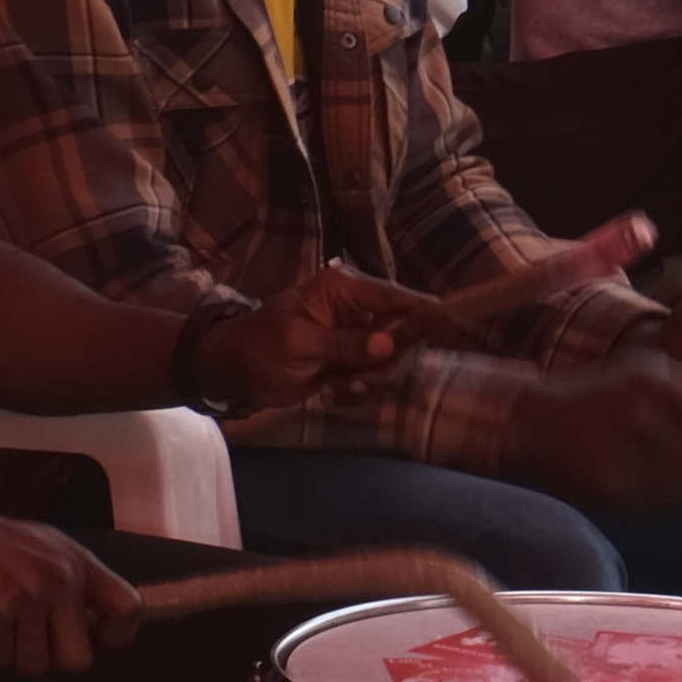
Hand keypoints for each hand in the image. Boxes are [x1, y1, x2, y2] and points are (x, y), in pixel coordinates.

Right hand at [0, 505, 143, 675]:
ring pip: (35, 665)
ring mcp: (27, 599)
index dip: (117, 633)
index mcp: (77, 562)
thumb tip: (97, 624)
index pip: (128, 607)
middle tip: (28, 639)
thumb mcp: (45, 547)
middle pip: (78, 658)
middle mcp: (59, 579)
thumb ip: (74, 582)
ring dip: (12, 654)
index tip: (98, 638)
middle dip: (51, 657)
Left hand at [203, 261, 450, 412]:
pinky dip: (357, 389)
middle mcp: (357, 310)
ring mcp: (355, 337)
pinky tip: (332, 391)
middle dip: (385, 361)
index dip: (423, 313)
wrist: (233, 373)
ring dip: (369, 380)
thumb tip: (389, 344)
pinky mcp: (351, 361)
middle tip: (358, 379)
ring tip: (339, 386)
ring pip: (391, 361)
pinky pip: (374, 377)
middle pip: (402, 333)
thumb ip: (347, 344)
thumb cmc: (260, 348)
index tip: (449, 330)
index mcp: (344, 290)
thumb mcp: (301, 344)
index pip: (395, 298)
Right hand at [507, 351, 681, 512]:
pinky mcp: (609, 489)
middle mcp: (640, 415)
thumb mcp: (639, 373)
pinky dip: (660, 499)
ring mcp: (623, 454)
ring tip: (665, 470)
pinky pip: (657, 504)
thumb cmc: (594, 395)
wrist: (528, 422)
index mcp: (651, 382)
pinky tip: (645, 483)